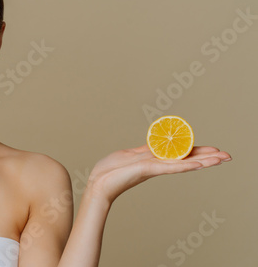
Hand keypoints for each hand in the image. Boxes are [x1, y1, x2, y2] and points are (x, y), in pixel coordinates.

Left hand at [86, 145, 231, 203]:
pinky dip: (186, 165)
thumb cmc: (110, 169)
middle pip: (186, 159)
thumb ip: (146, 150)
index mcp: (154, 159)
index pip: (180, 154)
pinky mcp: (148, 170)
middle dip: (207, 157)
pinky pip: (170, 167)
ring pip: (183, 163)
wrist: (98, 182)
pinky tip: (200, 164)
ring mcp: (154, 168)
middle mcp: (158, 164)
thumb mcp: (130, 154)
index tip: (214, 150)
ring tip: (222, 159)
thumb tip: (157, 144)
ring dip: (203, 161)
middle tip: (228, 156)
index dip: (197, 152)